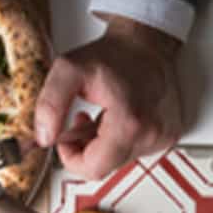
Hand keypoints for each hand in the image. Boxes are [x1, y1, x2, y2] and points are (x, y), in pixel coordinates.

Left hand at [35, 17, 181, 178]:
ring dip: (104, 145)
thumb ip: (50, 104)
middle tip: (83, 121)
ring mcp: (162, 138)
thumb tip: (45, 138)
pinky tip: (119, 119)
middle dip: (87, 149)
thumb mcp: (69, 69)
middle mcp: (151, 135)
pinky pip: (136, 151)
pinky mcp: (168, 137)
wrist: (147, 44)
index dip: (72, 159)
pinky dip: (121, 140)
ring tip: (102, 117)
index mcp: (129, 123)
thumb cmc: (114, 56)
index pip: (94, 168)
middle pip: (107, 166)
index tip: (65, 140)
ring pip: (120, 160)